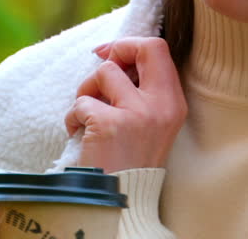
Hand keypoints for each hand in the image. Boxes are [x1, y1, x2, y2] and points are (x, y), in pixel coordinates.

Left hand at [63, 37, 186, 172]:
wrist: (120, 202)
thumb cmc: (129, 161)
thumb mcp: (150, 123)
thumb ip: (141, 90)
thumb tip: (112, 55)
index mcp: (174, 104)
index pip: (159, 49)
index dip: (130, 45)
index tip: (110, 55)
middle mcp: (161, 106)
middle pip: (142, 48)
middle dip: (114, 52)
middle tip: (101, 74)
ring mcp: (137, 115)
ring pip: (104, 72)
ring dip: (86, 90)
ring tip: (86, 115)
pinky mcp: (109, 125)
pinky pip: (81, 101)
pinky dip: (73, 117)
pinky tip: (79, 133)